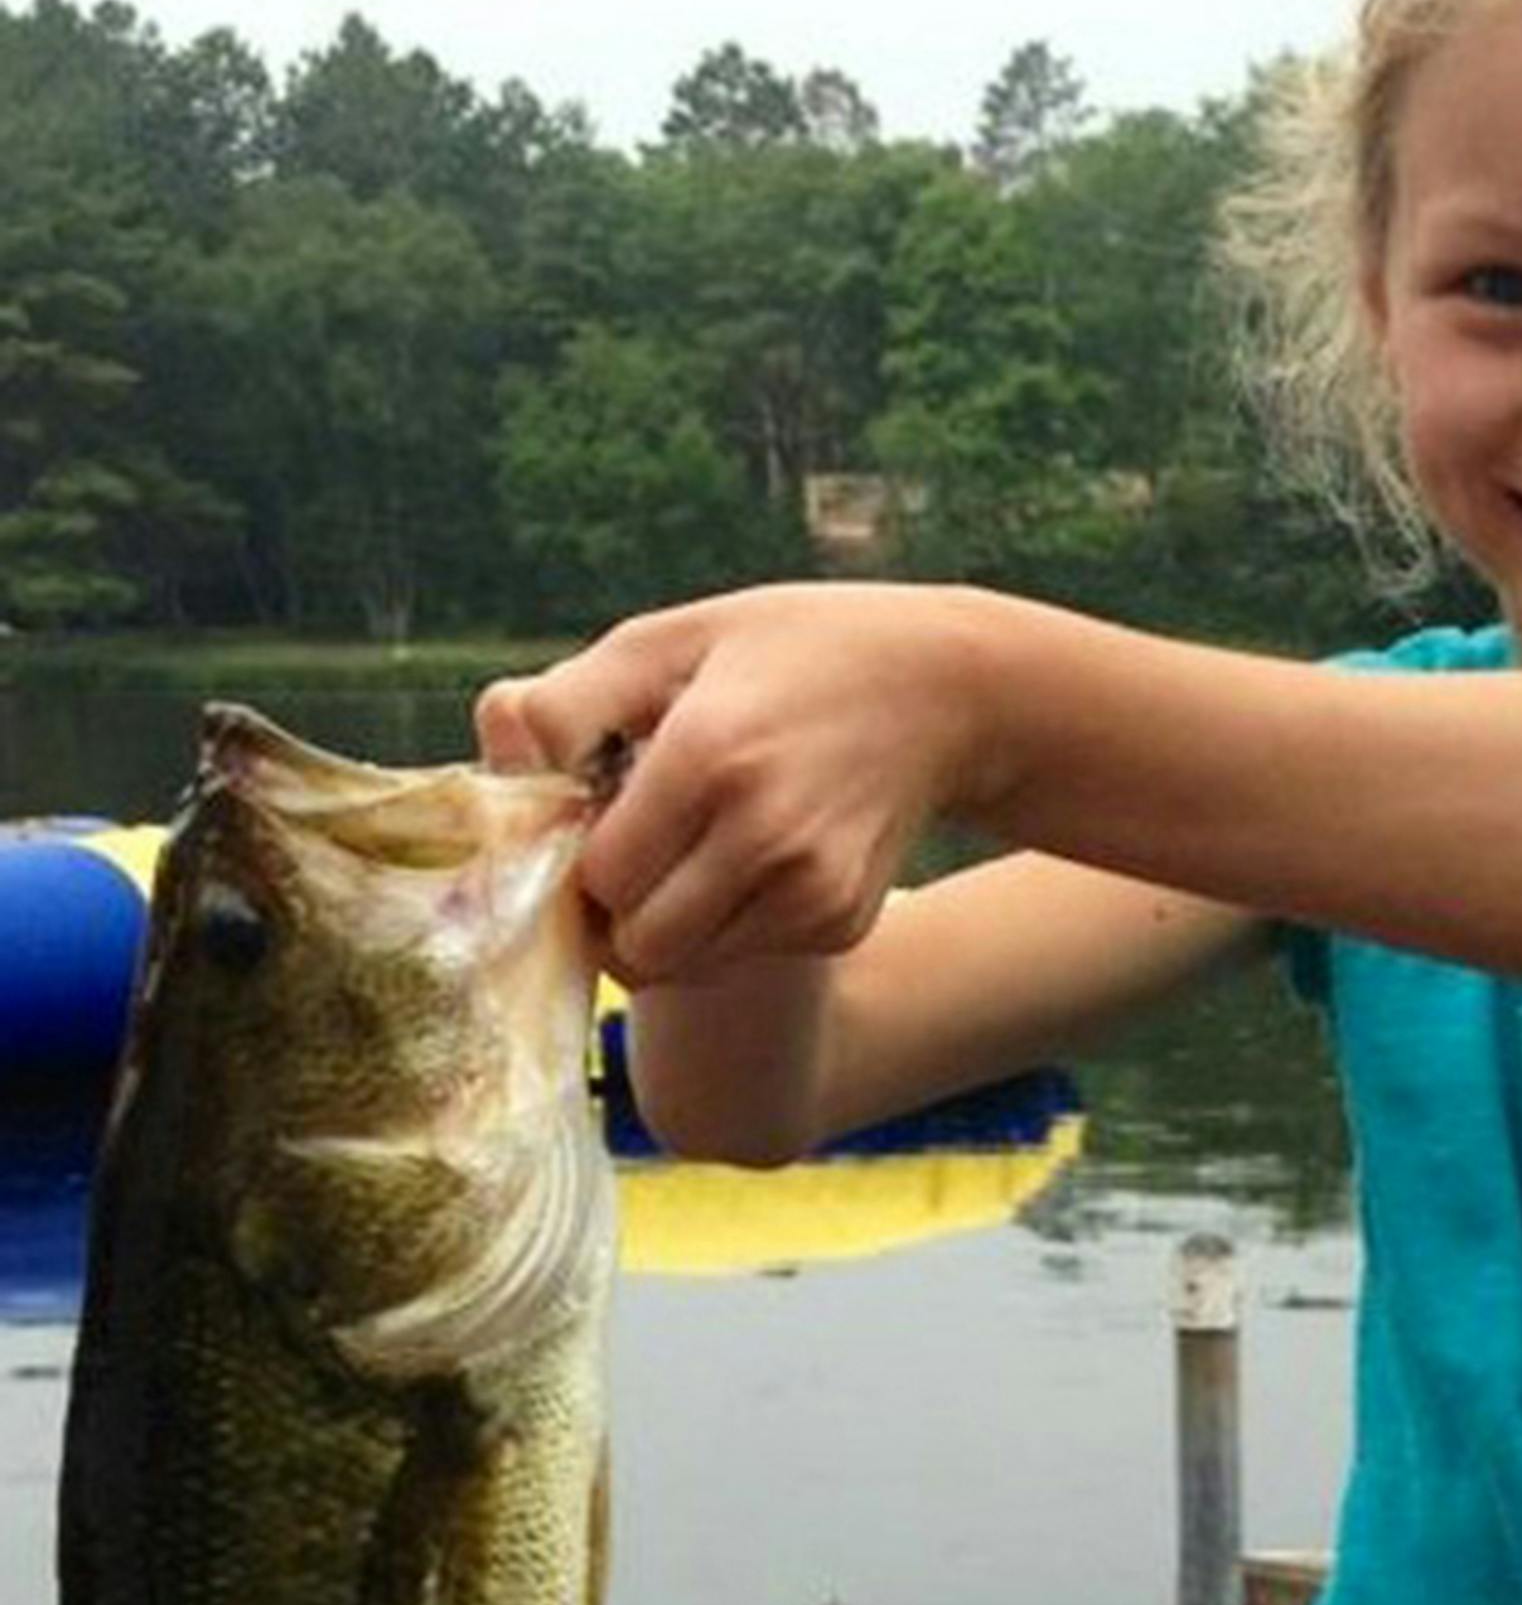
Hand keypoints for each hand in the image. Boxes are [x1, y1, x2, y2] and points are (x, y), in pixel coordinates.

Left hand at [475, 585, 992, 982]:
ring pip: (681, 965)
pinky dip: (723, 924)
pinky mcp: (840, 923)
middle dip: (611, 909)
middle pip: (634, 944)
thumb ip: (571, 700)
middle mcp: (765, 836)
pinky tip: (749, 856)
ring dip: (662, 923)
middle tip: (627, 847)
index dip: (575, 856)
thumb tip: (493, 752)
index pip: (597, 874)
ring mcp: (810, 890)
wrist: (944, 691)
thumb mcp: (676, 640)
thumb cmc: (792, 652)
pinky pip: (738, 956)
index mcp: (709, 755)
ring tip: (686, 848)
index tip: (588, 815)